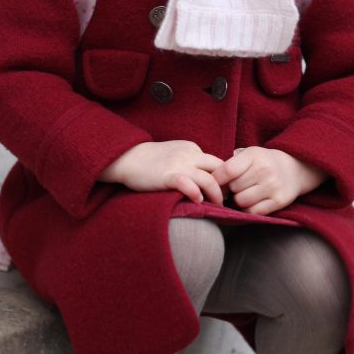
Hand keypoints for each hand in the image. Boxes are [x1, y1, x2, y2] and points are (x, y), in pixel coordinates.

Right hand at [99, 140, 224, 204]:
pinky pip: (188, 184)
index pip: (217, 162)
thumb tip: (207, 178)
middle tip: (226, 198)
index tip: (224, 189)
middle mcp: (189, 154)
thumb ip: (191, 161)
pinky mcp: (167, 176)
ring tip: (217, 204)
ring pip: (208, 178)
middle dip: (226, 185)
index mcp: (192, 148)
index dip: (224, 177)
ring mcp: (179, 165)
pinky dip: (196, 194)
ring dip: (216, 194)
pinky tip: (197, 201)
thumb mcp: (176, 154)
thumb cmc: (151, 160)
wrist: (127, 158)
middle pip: (219, 168)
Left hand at [212, 147, 326, 215]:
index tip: (214, 183)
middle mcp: (265, 170)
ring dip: (239, 200)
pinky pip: (253, 212)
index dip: (216, 180)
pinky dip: (249, 209)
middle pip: (233, 188)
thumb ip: (230, 163)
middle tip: (234, 187)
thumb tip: (209, 178)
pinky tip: (252, 202)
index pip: (227, 171)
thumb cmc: (263, 162)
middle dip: (229, 190)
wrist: (295, 168)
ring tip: (244, 193)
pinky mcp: (279, 201)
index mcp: (254, 155)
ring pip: (241, 201)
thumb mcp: (249, 154)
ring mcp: (273, 186)